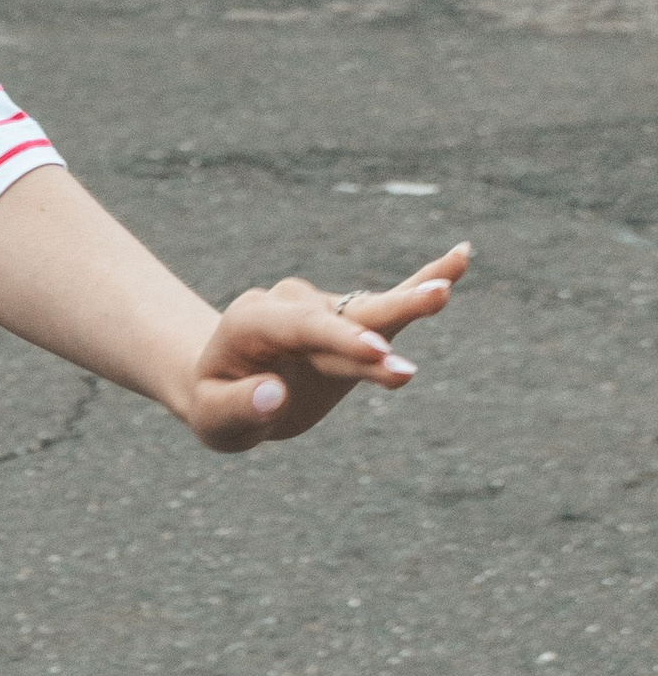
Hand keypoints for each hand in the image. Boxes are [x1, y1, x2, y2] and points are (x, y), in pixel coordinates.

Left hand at [176, 246, 468, 453]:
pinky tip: (460, 258)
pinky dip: (420, 284)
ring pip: (369, 312)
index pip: (301, 328)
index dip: (343, 341)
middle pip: (340, 312)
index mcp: (250, 322)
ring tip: (445, 293)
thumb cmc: (216, 405)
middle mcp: (288, 305)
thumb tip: (274, 395)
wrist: (226, 386)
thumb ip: (239, 406)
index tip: (382, 356)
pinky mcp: (349, 322)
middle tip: (430, 312)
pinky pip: (387, 304)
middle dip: (381, 321)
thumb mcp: (214, 417)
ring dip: (406, 308)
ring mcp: (321, 309)